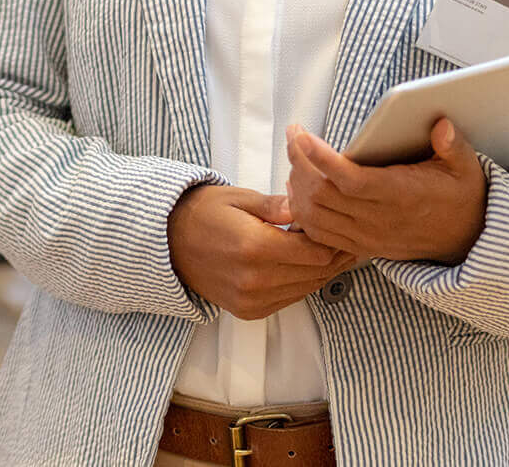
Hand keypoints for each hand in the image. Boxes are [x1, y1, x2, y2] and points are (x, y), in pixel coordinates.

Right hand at [167, 184, 351, 319]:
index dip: (334, 239)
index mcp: (256, 248)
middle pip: (316, 273)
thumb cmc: (202, 213)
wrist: (167, 243)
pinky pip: (289, 299)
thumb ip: (276, 206)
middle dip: (334, 256)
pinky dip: (302, 283)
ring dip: (321, 271)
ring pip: (307, 289)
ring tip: (329, 250)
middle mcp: (256, 280)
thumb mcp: (238, 198)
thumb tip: (306, 207)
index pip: (316, 251)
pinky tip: (304, 264)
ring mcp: (252, 300)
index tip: (338, 225)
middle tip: (342, 237)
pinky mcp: (248, 311)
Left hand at [284, 118, 488, 265]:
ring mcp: (367, 236)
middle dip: (299, 161)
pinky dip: (301, 213)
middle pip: (322, 194)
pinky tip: (298, 189)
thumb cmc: (462, 198)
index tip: (301, 134)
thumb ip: (453, 146)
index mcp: (400, 196)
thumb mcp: (466, 168)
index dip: (320, 157)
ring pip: (314, 215)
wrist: (467, 241)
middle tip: (294, 135)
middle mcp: (378, 219)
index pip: (350, 179)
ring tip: (294, 158)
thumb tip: (442, 125)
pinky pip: (319, 234)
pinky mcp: (361, 246)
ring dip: (297, 186)